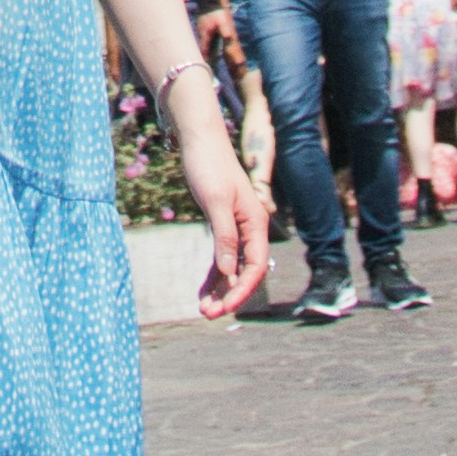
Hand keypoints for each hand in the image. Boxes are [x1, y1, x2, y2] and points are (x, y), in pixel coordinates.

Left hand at [185, 102, 271, 317]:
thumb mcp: (216, 202)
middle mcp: (251, 229)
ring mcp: (237, 228)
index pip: (255, 267)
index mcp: (256, 224)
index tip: (225, 308)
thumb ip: (225, 236)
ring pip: (232, 268)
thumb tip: (228, 272)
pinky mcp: (222, 225)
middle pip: (245, 271)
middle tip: (209, 314)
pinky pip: (221, 258)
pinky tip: (203, 291)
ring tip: (204, 310)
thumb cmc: (209, 166)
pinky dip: (213, 275)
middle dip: (229, 295)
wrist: (200, 140)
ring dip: (220, 289)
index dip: (241, 290)